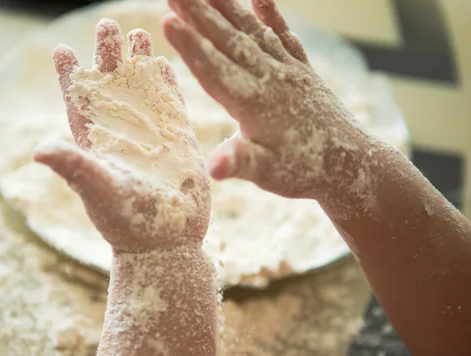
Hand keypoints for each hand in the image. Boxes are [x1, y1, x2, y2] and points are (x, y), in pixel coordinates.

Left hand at [34, 19, 210, 252]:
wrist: (168, 244)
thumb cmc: (129, 224)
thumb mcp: (98, 191)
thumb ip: (73, 166)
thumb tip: (38, 148)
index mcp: (97, 144)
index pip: (79, 103)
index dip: (69, 76)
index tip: (62, 50)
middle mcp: (122, 136)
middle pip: (111, 87)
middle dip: (107, 56)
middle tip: (107, 25)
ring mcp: (152, 137)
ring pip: (142, 91)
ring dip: (138, 63)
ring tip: (138, 33)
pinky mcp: (179, 144)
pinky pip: (172, 107)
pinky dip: (168, 85)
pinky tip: (166, 63)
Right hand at [162, 0, 363, 199]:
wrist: (353, 165)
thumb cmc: (304, 172)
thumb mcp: (267, 174)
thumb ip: (240, 163)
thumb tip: (212, 168)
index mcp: (253, 104)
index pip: (214, 70)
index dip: (190, 46)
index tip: (168, 20)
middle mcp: (269, 79)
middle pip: (227, 41)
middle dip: (198, 14)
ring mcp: (287, 71)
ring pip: (251, 32)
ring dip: (226, 7)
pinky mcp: (302, 71)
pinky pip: (284, 36)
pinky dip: (271, 14)